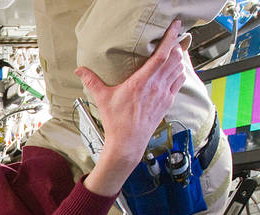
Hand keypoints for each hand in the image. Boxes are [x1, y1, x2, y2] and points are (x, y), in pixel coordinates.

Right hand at [79, 19, 186, 195]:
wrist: (128, 141)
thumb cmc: (116, 121)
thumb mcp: (102, 99)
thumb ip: (92, 81)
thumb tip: (79, 70)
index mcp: (141, 82)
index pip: (161, 55)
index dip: (170, 38)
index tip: (174, 27)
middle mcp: (156, 86)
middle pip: (175, 58)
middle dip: (175, 45)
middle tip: (171, 38)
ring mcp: (164, 93)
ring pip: (179, 68)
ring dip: (179, 58)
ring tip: (174, 51)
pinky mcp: (167, 101)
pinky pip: (179, 81)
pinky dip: (180, 72)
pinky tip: (175, 70)